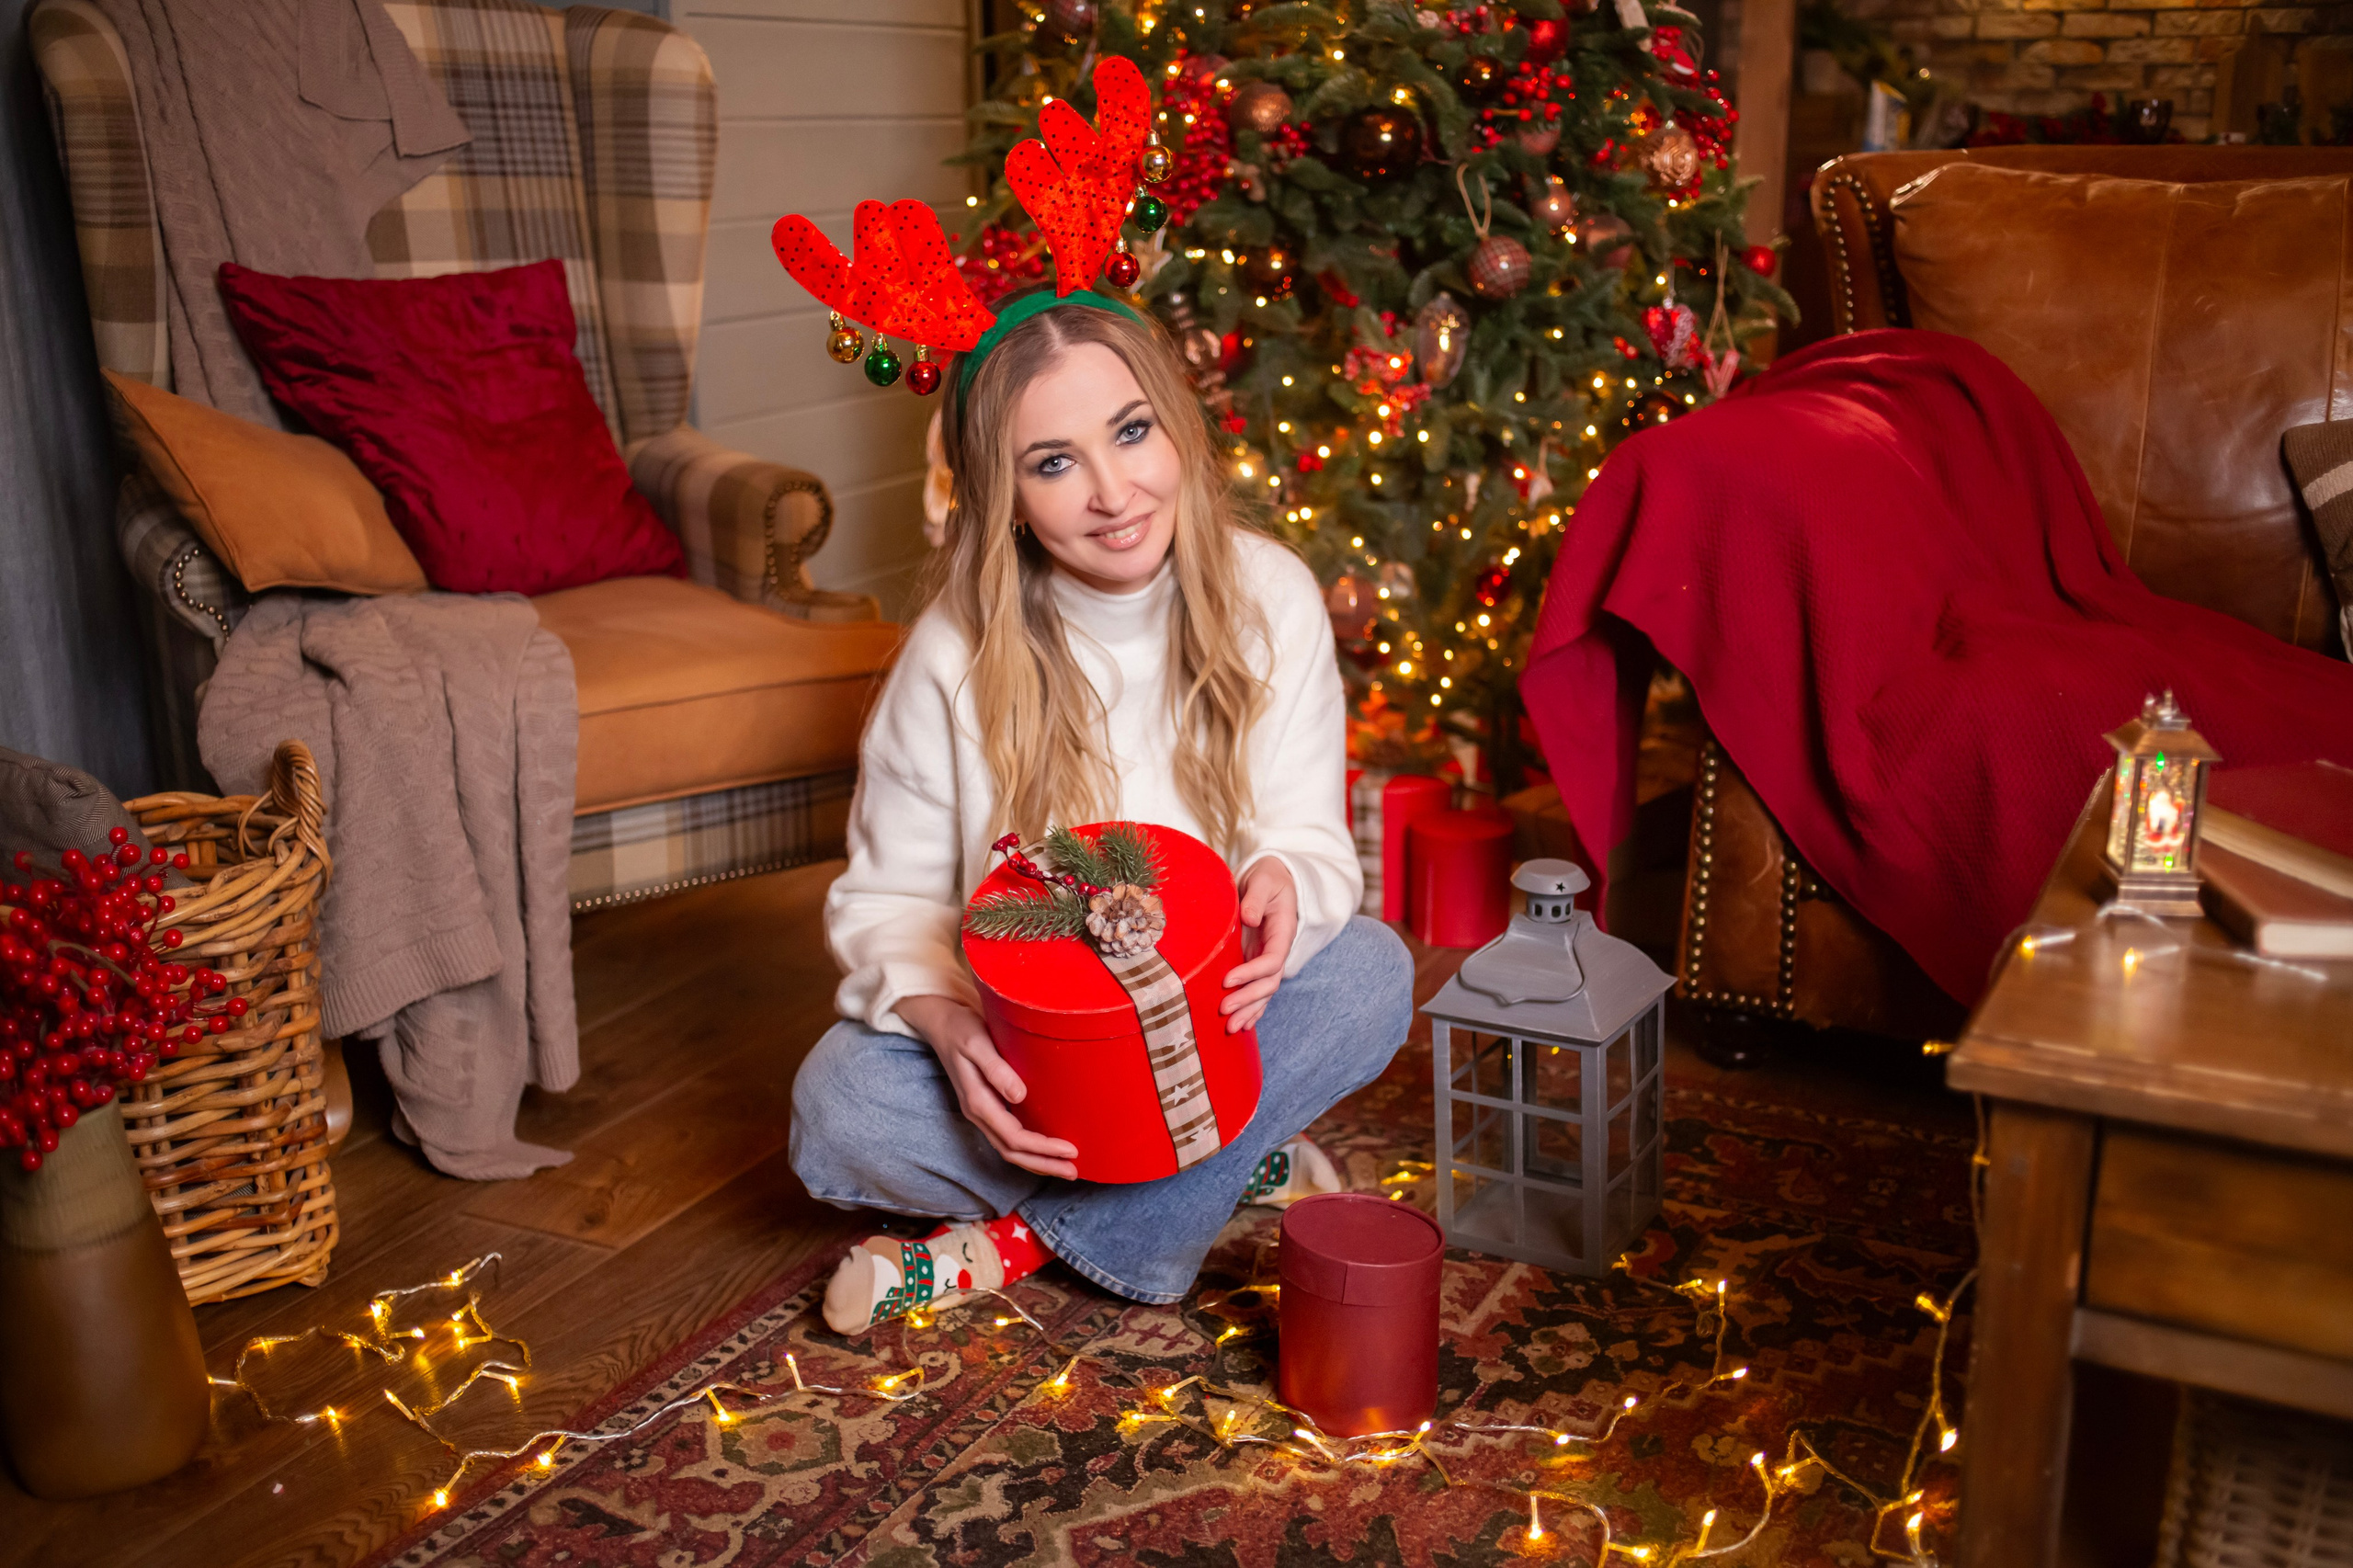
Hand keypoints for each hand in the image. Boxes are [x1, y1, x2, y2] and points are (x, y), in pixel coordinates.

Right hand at [895, 994, 1078, 1179]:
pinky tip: (1044, 1150)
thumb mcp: (977, 1043)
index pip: (1014, 1137)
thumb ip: (996, 1069)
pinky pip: (1008, 1137)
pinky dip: (1028, 1150)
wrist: (941, 1024)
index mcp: (977, 1102)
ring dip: (1036, 1161)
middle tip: (1073, 1171)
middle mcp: (978, 1113)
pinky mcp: (987, 1107)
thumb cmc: (962, 1029)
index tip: (1070, 1149)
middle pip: (1012, 1152)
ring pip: (1009, 1149)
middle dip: (1043, 1164)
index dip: (1042, 1148)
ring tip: (1064, 1167)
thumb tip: (1019, 1095)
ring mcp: (981, 1113)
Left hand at [1220, 855, 1297, 1034]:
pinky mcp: (1258, 962)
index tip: (1228, 980)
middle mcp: (1278, 949)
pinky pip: (1258, 990)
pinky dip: (1252, 1009)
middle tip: (1224, 1010)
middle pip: (1268, 983)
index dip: (1251, 973)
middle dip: (1248, 999)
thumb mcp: (1264, 879)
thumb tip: (1248, 918)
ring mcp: (1268, 958)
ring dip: (1249, 1011)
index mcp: (1282, 932)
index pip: (1272, 960)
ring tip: (1230, 1028)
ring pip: (1264, 993)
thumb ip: (1256, 897)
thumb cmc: (1268, 877)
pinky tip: (1242, 1026)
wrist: (1273, 878)